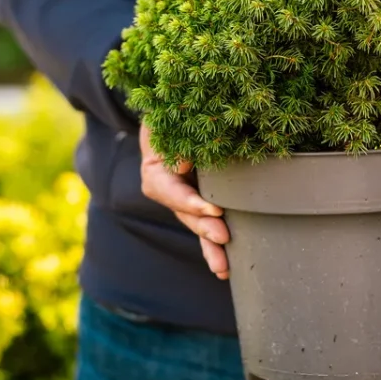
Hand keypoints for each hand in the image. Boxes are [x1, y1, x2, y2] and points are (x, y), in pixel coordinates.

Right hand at [138, 123, 229, 278]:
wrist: (182, 112)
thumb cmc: (176, 113)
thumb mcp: (168, 120)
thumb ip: (171, 137)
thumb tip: (184, 165)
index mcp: (155, 170)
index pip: (168, 190)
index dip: (190, 202)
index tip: (214, 210)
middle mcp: (167, 189)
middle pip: (183, 213)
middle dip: (203, 228)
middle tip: (223, 237)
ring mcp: (184, 199)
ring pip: (195, 225)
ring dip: (209, 246)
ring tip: (223, 268)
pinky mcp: (201, 201)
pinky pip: (206, 223)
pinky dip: (214, 242)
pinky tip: (225, 267)